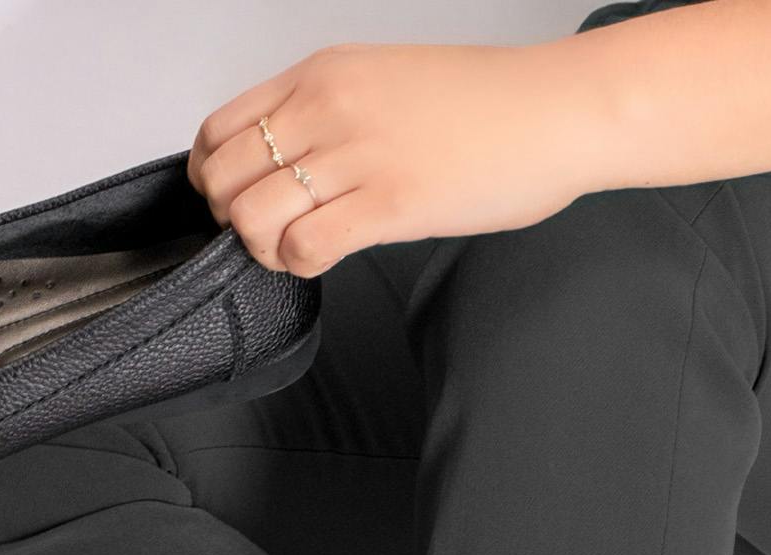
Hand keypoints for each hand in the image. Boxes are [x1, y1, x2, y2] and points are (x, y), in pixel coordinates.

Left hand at [189, 40, 609, 277]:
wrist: (554, 111)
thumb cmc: (485, 105)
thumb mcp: (385, 81)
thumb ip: (330, 113)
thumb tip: (290, 158)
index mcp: (323, 75)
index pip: (221, 130)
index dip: (216, 177)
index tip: (239, 198)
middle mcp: (329, 108)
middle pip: (225, 178)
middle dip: (232, 219)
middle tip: (267, 232)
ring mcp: (357, 155)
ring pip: (253, 217)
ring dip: (263, 248)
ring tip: (297, 248)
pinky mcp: (389, 203)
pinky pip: (303, 246)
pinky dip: (298, 263)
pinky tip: (324, 256)